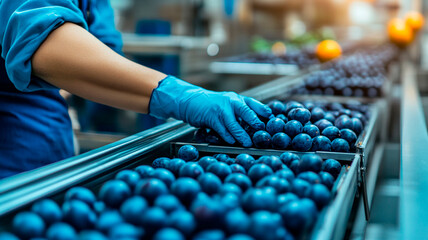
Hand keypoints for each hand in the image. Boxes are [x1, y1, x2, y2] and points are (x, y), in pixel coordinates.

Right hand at [149, 76, 271, 146]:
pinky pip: (221, 128)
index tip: (271, 116)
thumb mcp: (226, 105)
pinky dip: (226, 136)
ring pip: (233, 123)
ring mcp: (220, 108)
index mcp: (236, 99)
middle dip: (254, 121)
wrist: (189, 100)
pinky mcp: (210, 116)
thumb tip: (254, 126)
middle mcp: (230, 101)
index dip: (262, 110)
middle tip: (261, 130)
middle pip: (245, 111)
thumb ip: (238, 114)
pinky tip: (231, 141)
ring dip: (241, 134)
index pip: (252, 103)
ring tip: (247, 143)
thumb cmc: (211, 106)